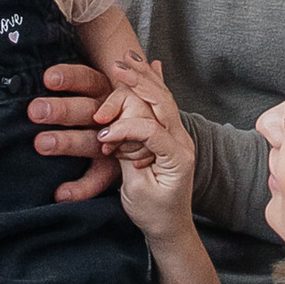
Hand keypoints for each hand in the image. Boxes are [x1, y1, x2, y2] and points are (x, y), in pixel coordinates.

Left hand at [27, 56, 119, 204]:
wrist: (140, 133)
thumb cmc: (101, 105)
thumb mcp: (92, 86)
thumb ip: (72, 79)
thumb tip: (33, 60)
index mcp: (104, 89)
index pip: (87, 79)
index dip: (69, 78)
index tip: (48, 78)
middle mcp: (110, 114)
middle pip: (88, 109)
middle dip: (62, 110)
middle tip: (35, 110)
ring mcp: (115, 142)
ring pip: (92, 141)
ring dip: (67, 143)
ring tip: (41, 144)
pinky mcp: (115, 167)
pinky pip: (100, 179)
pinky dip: (81, 188)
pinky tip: (60, 193)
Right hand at [99, 59, 198, 247]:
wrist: (171, 227)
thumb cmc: (153, 214)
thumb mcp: (137, 191)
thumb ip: (127, 158)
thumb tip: (113, 134)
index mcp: (176, 157)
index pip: (151, 130)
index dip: (124, 129)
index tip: (102, 137)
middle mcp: (182, 142)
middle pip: (163, 102)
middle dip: (139, 82)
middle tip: (117, 65)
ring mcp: (179, 137)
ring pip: (163, 99)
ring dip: (145, 77)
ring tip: (129, 56)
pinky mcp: (170, 136)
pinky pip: (162, 104)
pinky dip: (155, 84)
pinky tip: (152, 66)